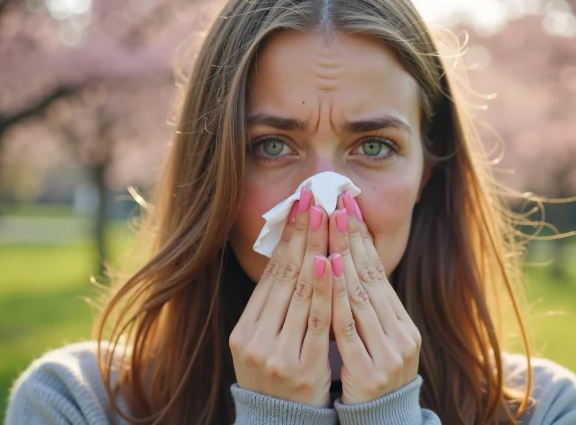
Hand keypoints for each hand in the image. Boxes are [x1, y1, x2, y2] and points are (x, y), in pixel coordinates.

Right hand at [229, 188, 333, 406]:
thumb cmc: (281, 377)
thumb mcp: (267, 342)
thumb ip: (276, 306)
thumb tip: (290, 254)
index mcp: (245, 330)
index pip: (270, 276)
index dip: (285, 238)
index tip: (298, 205)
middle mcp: (255, 340)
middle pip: (284, 277)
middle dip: (301, 234)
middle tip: (313, 198)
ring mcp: (276, 354)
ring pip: (299, 293)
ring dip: (314, 251)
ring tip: (324, 217)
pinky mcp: (300, 367)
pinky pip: (316, 321)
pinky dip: (324, 290)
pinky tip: (330, 262)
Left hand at [327, 190, 421, 404]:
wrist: (378, 423)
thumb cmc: (368, 377)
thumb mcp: (374, 340)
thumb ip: (364, 307)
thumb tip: (345, 260)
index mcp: (402, 324)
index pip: (378, 272)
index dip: (361, 238)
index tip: (347, 206)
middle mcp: (401, 335)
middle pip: (370, 277)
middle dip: (350, 238)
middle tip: (336, 202)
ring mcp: (388, 354)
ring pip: (360, 296)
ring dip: (343, 256)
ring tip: (329, 225)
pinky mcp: (368, 372)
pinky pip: (348, 327)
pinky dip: (337, 296)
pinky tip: (326, 270)